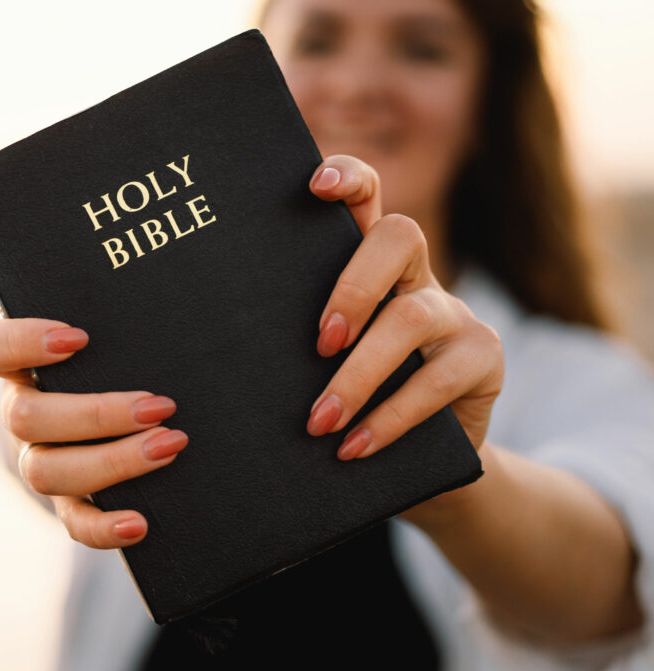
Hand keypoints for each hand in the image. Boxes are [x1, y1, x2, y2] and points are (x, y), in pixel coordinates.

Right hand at [0, 318, 186, 548]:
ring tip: (169, 445)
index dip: (20, 342)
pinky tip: (140, 522)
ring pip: (47, 472)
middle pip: (27, 418)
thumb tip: (170, 312)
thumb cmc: (112, 361)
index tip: (80, 338)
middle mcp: (19, 413)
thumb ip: (117, 323)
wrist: (106, 420)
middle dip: (97, 414)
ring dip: (113, 461)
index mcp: (18, 365)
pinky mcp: (66, 502)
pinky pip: (73, 523)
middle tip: (158, 405)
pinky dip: (104, 527)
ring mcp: (37, 460)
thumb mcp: (105, 340)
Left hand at [304, 155, 503, 517]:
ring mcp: (455, 313)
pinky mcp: (483, 357)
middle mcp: (415, 276)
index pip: (367, 197)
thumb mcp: (315, 364)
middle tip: (319, 343)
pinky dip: (387, 418)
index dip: (348, 178)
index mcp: (369, 265)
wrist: (411, 462)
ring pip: (411, 318)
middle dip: (353, 286)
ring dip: (358, 375)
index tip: (313, 186)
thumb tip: (217, 341)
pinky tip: (352, 447)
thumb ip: (292, 339)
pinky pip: (436, 380)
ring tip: (319, 421)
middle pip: (399, 237)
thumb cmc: (344, 401)